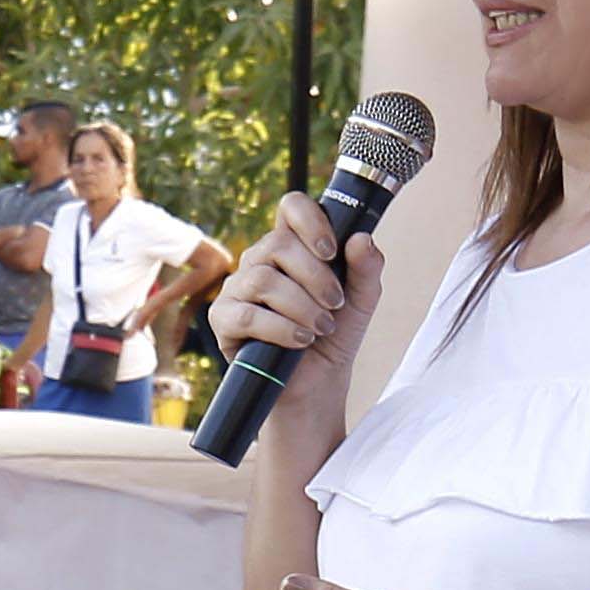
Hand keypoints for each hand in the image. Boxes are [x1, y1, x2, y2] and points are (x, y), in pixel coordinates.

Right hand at [209, 194, 386, 427]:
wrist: (316, 382)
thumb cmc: (334, 336)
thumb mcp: (361, 300)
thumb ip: (367, 268)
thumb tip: (361, 239)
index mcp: (291, 247)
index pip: (291, 207)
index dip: (310, 220)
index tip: (332, 251)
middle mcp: (259, 261)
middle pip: (276, 244)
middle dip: (314, 275)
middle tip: (335, 302)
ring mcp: (237, 289)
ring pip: (261, 280)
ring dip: (300, 305)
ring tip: (321, 327)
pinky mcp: (223, 320)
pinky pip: (245, 315)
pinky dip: (279, 328)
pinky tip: (300, 340)